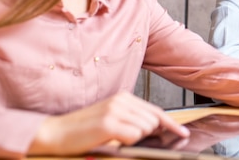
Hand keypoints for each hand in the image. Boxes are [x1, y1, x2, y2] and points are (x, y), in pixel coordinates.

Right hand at [28, 90, 189, 155]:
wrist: (55, 132)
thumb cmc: (83, 129)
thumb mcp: (112, 118)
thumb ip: (132, 119)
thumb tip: (156, 128)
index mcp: (124, 97)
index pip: (156, 111)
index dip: (171, 124)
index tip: (183, 133)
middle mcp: (122, 100)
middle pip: (154, 120)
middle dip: (150, 133)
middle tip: (131, 138)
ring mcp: (115, 110)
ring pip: (145, 128)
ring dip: (135, 138)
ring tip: (116, 137)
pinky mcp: (109, 123)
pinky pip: (134, 135)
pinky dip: (126, 142)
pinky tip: (112, 139)